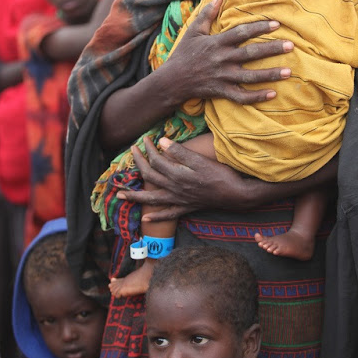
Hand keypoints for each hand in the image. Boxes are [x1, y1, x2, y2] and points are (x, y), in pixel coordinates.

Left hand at [118, 136, 254, 220]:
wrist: (237, 195)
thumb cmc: (221, 175)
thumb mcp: (201, 161)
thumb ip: (180, 152)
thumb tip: (161, 142)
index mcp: (178, 175)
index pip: (157, 160)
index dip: (149, 149)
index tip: (146, 138)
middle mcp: (175, 189)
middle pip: (150, 176)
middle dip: (139, 163)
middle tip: (132, 151)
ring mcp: (180, 200)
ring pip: (152, 199)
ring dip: (136, 196)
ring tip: (120, 195)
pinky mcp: (187, 207)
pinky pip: (168, 214)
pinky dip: (156, 216)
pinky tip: (145, 218)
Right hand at [163, 0, 292, 105]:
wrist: (172, 81)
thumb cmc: (183, 54)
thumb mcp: (193, 31)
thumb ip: (207, 14)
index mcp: (216, 43)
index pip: (241, 33)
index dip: (259, 27)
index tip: (276, 24)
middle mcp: (221, 59)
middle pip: (250, 54)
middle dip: (271, 49)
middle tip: (291, 45)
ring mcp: (222, 77)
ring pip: (249, 76)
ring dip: (270, 74)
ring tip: (289, 71)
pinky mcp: (221, 91)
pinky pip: (241, 96)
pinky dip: (257, 96)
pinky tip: (273, 94)